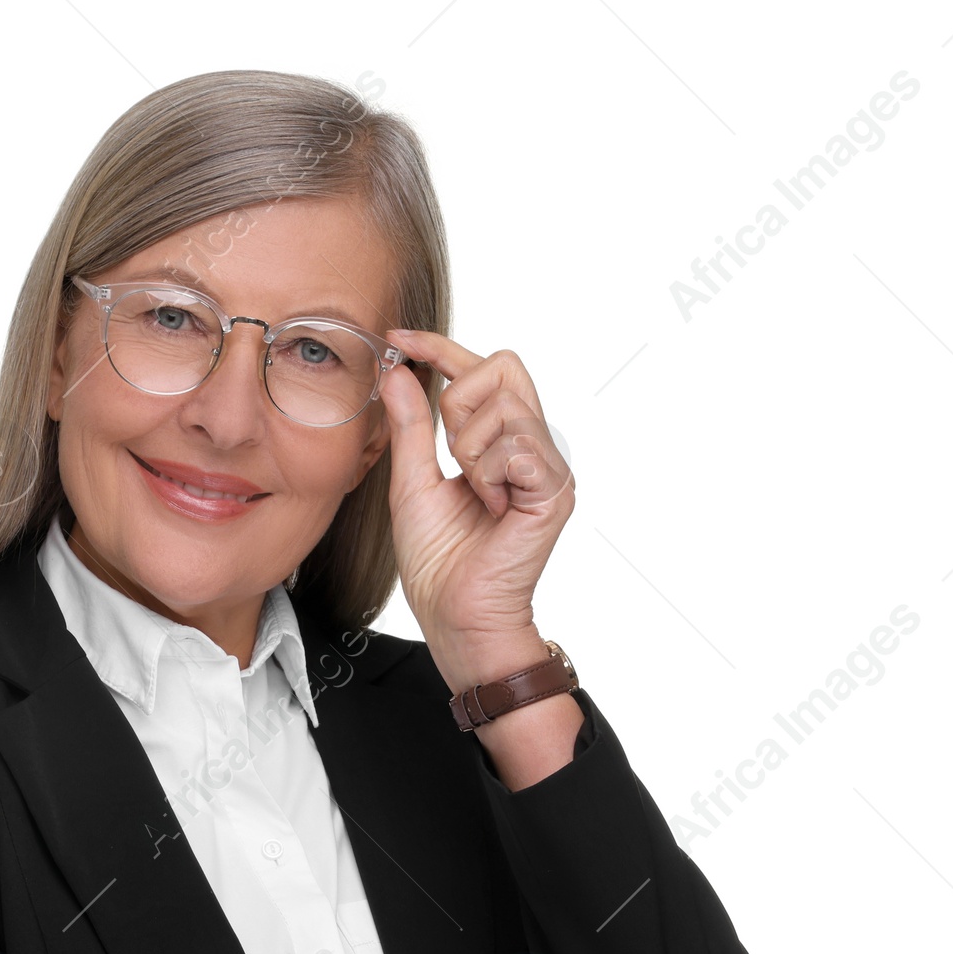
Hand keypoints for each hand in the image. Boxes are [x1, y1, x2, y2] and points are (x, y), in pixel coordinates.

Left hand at [380, 331, 573, 693]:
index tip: (396, 339)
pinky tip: (492, 508)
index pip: (482, 368)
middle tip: (452, 456)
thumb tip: (399, 371)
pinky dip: (487, 475)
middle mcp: (532, 445)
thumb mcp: (411, 481)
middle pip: (503, 366)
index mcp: (501, 441)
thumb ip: (410, 425)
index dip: (440, 347)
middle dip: (460, 403)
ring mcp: (548, 465)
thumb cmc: (439, 560)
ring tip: (475, 494)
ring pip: (505, 407)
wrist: (455, 613)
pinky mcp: (555, 488)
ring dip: (469, 451)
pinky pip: (516, 446)